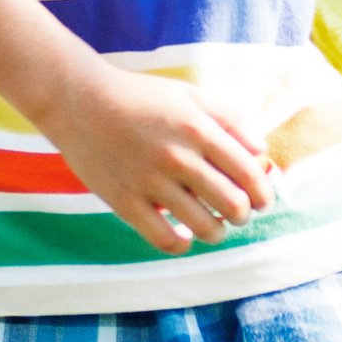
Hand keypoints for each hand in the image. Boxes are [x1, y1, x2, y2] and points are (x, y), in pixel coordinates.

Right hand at [44, 64, 275, 251]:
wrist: (78, 101)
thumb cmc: (139, 97)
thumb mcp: (190, 96)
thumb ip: (231, 120)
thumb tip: (262, 154)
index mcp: (198, 129)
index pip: (250, 174)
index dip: (263, 193)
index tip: (261, 200)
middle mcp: (177, 157)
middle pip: (233, 205)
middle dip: (243, 215)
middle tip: (237, 214)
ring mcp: (149, 182)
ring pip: (204, 228)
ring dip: (217, 233)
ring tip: (213, 228)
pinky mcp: (124, 202)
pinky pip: (164, 240)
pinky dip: (181, 245)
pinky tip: (182, 236)